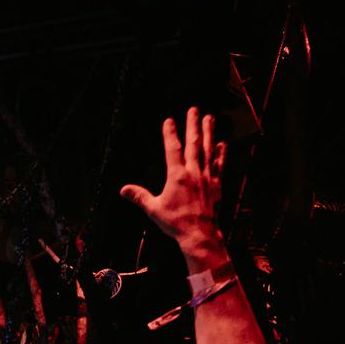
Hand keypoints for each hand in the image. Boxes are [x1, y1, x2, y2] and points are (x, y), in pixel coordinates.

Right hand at [119, 107, 225, 248]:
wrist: (199, 234)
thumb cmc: (176, 223)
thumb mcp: (153, 209)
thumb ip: (139, 197)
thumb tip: (123, 190)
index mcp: (177, 176)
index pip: (172, 149)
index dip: (170, 133)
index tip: (169, 121)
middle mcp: (193, 172)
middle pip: (193, 143)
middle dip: (193, 124)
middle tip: (194, 109)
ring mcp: (207, 177)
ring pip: (208, 150)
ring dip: (209, 132)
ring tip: (209, 118)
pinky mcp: (216, 185)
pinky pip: (219, 165)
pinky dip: (221, 153)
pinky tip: (222, 144)